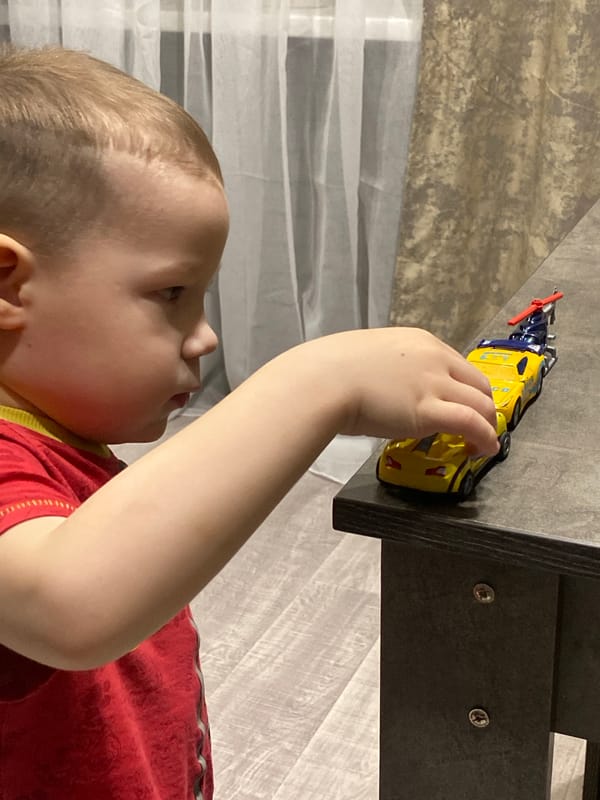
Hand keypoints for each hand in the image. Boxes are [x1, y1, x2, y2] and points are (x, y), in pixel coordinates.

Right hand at [305, 327, 498, 455]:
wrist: (323, 380)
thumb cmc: (332, 369)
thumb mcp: (371, 354)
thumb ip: (390, 367)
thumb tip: (390, 385)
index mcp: (420, 341)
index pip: (457, 364)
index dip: (464, 388)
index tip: (459, 404)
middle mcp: (435, 358)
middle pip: (478, 383)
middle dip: (483, 406)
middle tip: (476, 426)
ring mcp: (434, 383)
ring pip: (481, 404)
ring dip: (487, 425)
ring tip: (481, 444)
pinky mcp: (429, 411)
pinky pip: (471, 424)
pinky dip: (485, 438)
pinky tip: (483, 450)